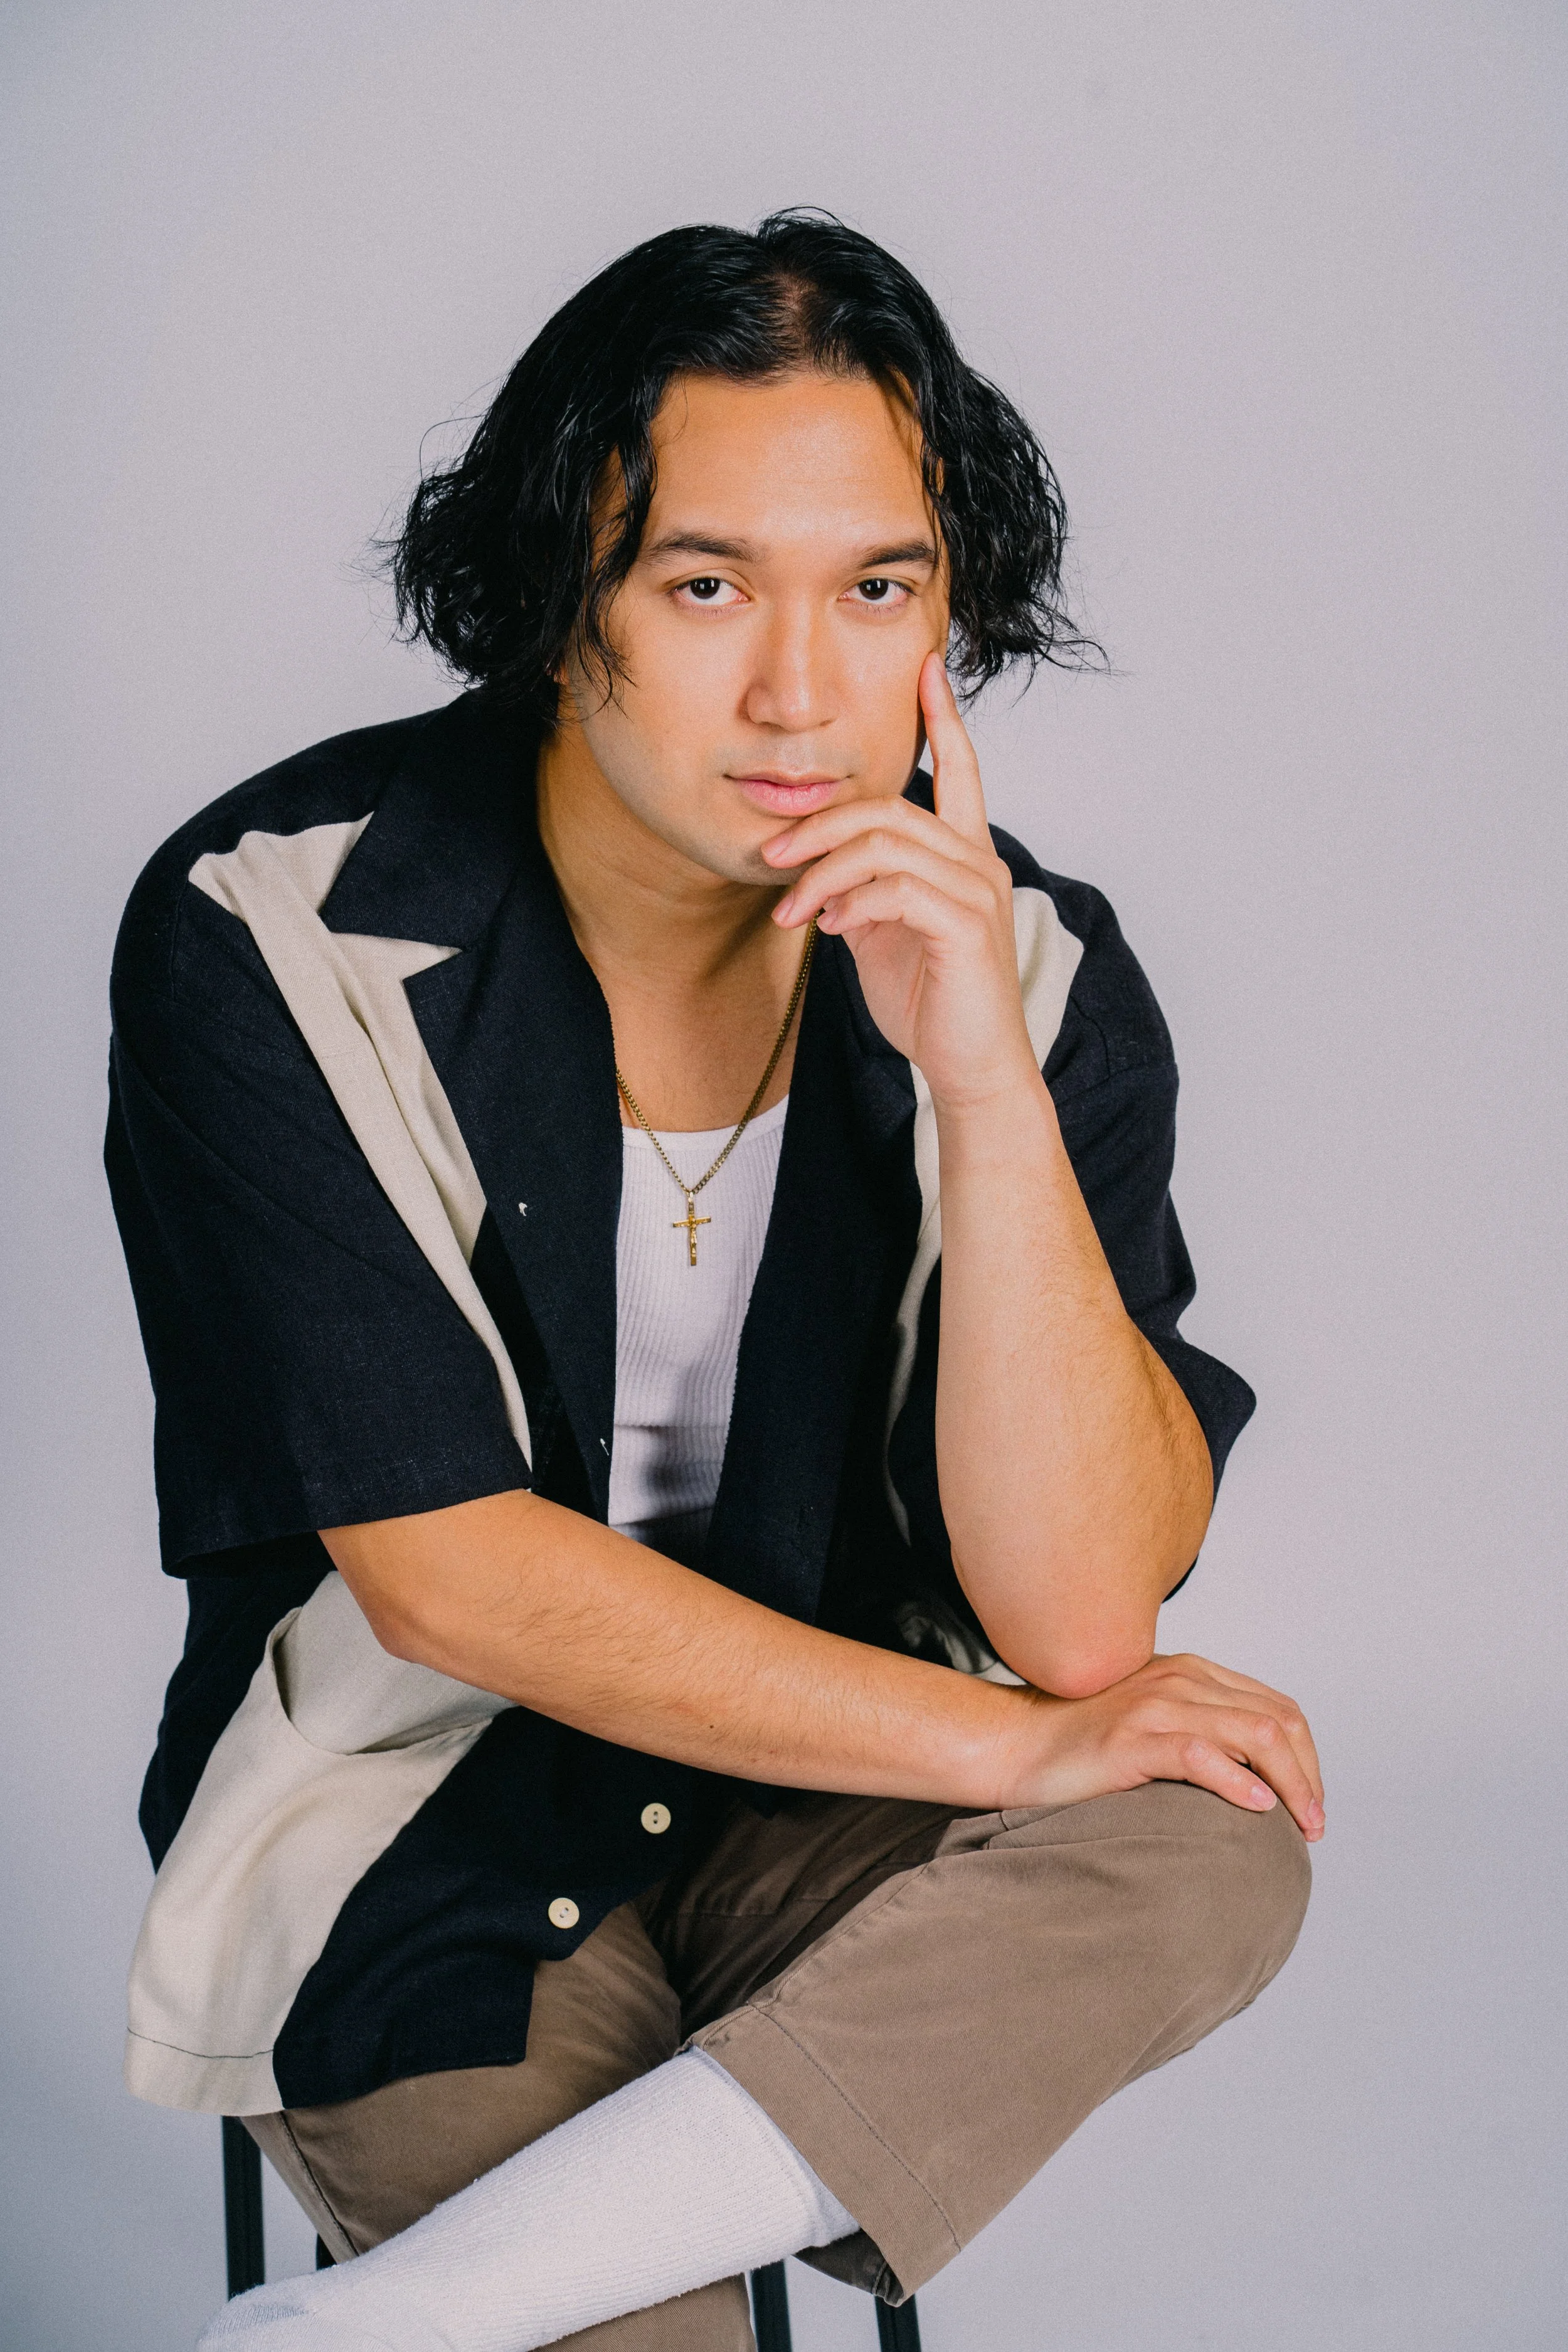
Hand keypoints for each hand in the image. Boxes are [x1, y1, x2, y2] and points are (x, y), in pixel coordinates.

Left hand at [764, 652, 1038, 1107]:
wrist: (970, 1071)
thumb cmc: (933, 1006)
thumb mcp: (886, 937)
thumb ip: (864, 894)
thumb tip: (822, 880)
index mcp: (966, 857)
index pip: (961, 772)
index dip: (943, 719)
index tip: (928, 669)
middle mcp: (979, 863)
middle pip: (889, 809)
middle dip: (820, 827)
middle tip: (772, 859)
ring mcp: (978, 892)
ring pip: (884, 845)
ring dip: (822, 874)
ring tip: (792, 910)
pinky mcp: (966, 928)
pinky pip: (894, 890)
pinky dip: (850, 904)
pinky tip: (832, 930)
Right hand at [997, 1652, 1325, 1841]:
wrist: (1014, 1745)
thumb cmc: (1082, 1747)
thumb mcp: (1153, 1724)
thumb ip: (1200, 1731)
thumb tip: (1258, 1780)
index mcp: (1192, 1672)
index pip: (1277, 1709)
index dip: (1308, 1758)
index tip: (1310, 1804)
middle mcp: (1181, 1678)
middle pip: (1277, 1722)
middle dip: (1308, 1777)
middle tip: (1314, 1825)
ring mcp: (1156, 1705)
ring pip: (1254, 1736)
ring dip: (1291, 1785)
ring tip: (1299, 1826)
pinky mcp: (1132, 1738)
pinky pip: (1202, 1755)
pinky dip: (1239, 1784)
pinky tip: (1257, 1810)